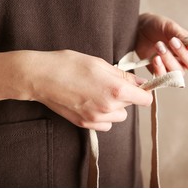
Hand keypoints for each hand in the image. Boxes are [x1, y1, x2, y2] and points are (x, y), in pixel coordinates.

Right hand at [22, 50, 152, 130]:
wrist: (41, 77)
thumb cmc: (68, 64)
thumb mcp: (100, 63)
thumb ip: (123, 76)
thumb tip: (139, 82)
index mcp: (116, 89)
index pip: (145, 99)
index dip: (144, 91)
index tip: (138, 86)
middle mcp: (109, 108)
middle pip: (131, 106)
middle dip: (126, 95)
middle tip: (109, 83)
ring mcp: (96, 119)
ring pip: (119, 116)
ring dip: (115, 107)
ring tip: (98, 93)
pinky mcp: (84, 124)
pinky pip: (105, 124)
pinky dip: (103, 116)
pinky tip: (90, 103)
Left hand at [135, 13, 187, 75]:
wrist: (138, 28)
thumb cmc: (157, 26)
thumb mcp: (170, 27)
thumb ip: (183, 36)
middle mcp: (186, 61)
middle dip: (184, 56)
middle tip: (172, 41)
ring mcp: (173, 68)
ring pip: (179, 72)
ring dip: (169, 59)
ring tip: (158, 45)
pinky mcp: (160, 72)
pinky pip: (164, 77)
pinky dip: (160, 68)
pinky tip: (155, 58)